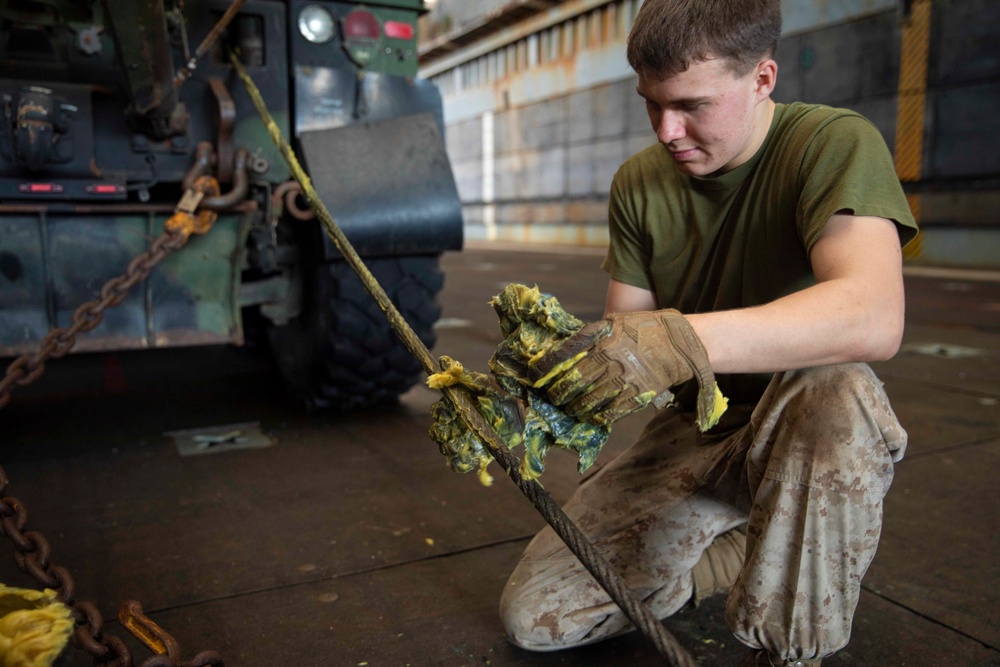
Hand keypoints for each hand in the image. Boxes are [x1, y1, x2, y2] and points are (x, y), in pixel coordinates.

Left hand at [529, 309, 724, 427]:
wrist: (679, 342)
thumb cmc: (642, 330)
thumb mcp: (614, 323)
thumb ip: (591, 336)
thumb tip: (563, 351)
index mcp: (603, 339)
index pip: (565, 355)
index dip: (546, 368)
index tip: (535, 376)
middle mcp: (612, 359)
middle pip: (575, 382)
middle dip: (560, 394)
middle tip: (554, 399)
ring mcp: (626, 378)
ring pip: (591, 400)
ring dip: (577, 408)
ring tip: (571, 409)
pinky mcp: (639, 394)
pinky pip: (613, 412)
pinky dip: (599, 416)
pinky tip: (593, 417)